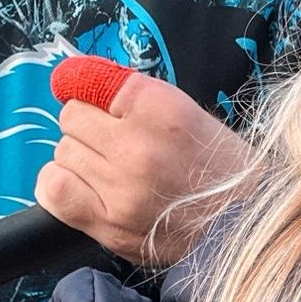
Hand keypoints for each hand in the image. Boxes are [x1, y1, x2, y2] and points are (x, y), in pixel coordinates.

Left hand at [34, 72, 251, 264]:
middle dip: (89, 125)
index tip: (100, 101)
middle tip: (115, 140)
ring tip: (109, 168)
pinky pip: (55, 190)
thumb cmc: (222, 167)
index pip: (92, 80)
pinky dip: (61, 183)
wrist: (246, 226)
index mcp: (164, 110)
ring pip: (63, 151)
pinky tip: (83, 185)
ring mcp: (120, 189)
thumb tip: (76, 75)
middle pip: (72, 117)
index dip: (93, 89)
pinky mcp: (108, 224)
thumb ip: (134, 95)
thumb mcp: (191, 113)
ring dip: (80, 156)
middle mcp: (138, 147)